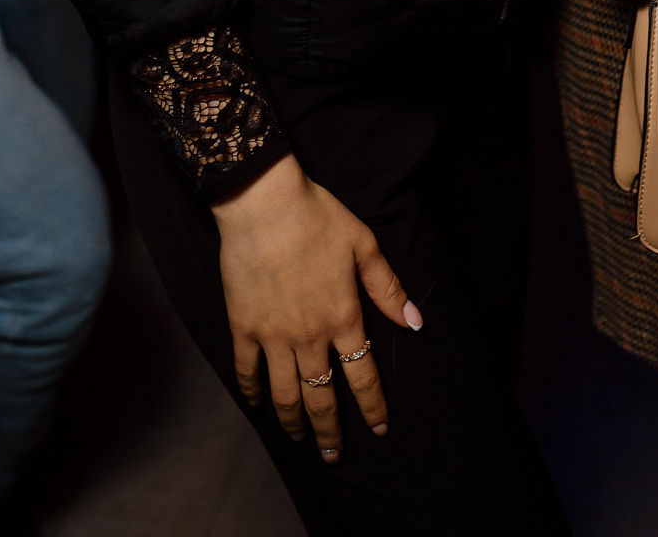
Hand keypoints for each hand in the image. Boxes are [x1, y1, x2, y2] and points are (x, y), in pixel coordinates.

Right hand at [213, 151, 422, 463]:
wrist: (263, 202)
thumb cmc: (317, 216)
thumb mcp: (363, 245)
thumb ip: (387, 288)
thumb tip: (414, 323)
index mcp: (343, 317)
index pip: (362, 376)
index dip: (372, 407)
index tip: (379, 429)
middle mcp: (309, 336)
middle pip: (321, 398)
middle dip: (330, 432)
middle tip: (335, 456)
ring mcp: (273, 335)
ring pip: (285, 394)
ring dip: (294, 422)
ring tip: (299, 440)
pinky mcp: (242, 327)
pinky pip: (247, 372)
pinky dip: (252, 393)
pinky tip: (258, 404)